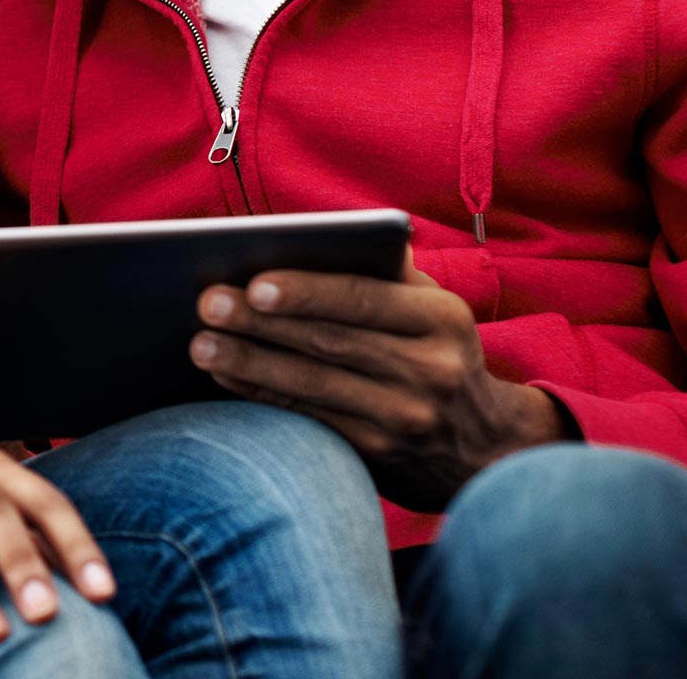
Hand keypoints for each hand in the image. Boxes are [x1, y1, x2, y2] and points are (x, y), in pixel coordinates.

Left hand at [191, 255, 568, 511]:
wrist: (486, 448)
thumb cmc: (440, 353)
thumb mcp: (436, 309)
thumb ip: (390, 272)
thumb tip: (332, 233)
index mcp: (441, 318)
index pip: (364, 298)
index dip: (308, 292)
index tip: (255, 282)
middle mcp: (429, 368)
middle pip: (331, 341)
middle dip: (262, 323)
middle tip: (208, 303)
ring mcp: (405, 417)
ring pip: (313, 384)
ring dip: (250, 362)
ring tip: (200, 342)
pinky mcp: (380, 455)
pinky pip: (309, 419)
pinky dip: (263, 396)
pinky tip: (225, 375)